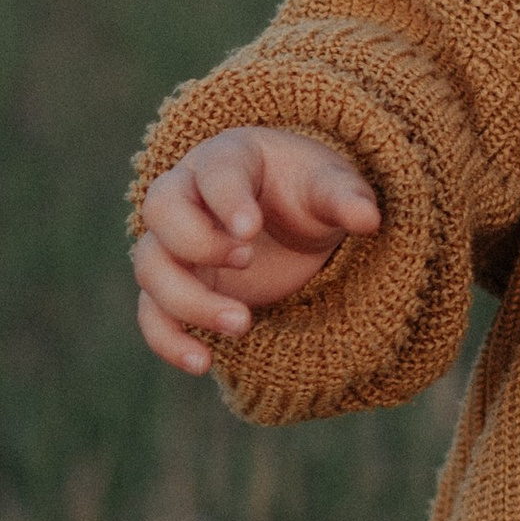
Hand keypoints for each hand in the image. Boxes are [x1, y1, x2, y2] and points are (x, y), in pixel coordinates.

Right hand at [133, 125, 380, 375]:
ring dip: (188, 300)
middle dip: (198, 242)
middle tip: (248, 260)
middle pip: (160, 211)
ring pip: (150, 266)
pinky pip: (151, 312)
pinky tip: (204, 363)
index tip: (250, 231)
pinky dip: (169, 340)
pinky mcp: (176, 286)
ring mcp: (174, 243)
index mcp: (227, 157)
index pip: (213, 172)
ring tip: (243, 324)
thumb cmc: (308, 190)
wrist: (293, 219)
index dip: (226, 200)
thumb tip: (368, 217)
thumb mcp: (332, 186)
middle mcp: (187, 195)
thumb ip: (345, 197)